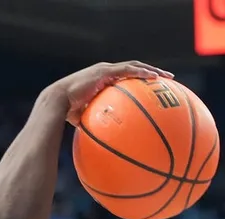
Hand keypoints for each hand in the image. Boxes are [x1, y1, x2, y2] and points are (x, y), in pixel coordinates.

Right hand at [48, 61, 173, 125]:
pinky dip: (142, 72)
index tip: (155, 87)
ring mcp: (105, 70)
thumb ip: (99, 126)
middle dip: (152, 73)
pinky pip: (128, 70)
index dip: (140, 80)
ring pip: (134, 66)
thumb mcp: (88, 120)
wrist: (57, 103)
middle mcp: (105, 72)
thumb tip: (105, 146)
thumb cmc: (69, 114)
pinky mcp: (104, 71)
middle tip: (167, 79)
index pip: (126, 78)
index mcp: (103, 81)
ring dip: (151, 70)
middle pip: (134, 69)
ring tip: (167, 77)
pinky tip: (154, 78)